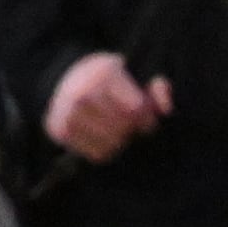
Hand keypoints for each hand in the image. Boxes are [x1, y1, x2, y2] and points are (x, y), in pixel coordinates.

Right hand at [44, 52, 167, 162]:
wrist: (64, 79)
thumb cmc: (109, 79)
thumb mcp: (133, 72)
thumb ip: (157, 87)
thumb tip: (167, 108)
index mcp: (104, 74)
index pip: (136, 109)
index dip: (147, 117)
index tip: (147, 117)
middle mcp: (83, 93)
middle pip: (124, 128)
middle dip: (133, 129)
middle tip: (133, 125)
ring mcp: (69, 113)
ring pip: (112, 144)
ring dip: (121, 141)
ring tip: (119, 130)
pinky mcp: (60, 130)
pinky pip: (96, 154)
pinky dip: (106, 149)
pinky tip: (105, 136)